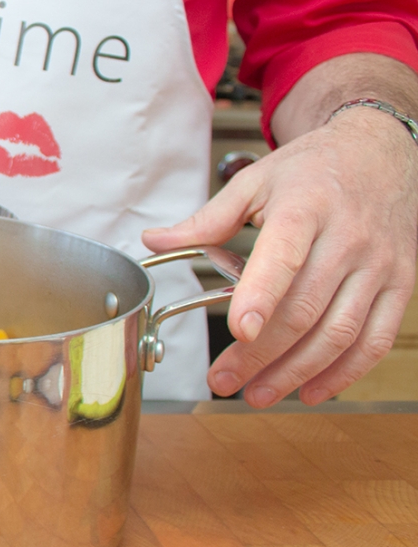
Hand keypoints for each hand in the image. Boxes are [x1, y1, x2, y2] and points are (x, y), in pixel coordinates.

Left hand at [143, 105, 417, 406]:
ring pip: (339, 332)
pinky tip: (310, 390)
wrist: (381, 152)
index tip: (239, 329)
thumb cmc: (313, 170)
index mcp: (304, 208)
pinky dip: (344, 373)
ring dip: (295, 372)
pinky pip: (375, 339)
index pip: (283, 257)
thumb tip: (154, 240)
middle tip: (224, 379)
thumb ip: (206, 219)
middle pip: (304, 308)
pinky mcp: (400, 284)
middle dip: (261, 353)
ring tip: (256, 393)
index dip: (261, 297)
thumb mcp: (255, 181)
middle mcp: (347, 238)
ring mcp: (378, 265)